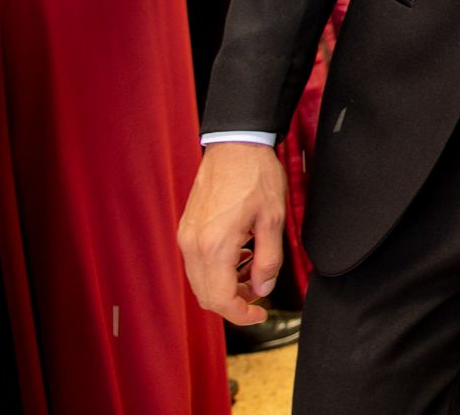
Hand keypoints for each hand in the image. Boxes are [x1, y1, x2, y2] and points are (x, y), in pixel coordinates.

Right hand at [177, 142, 287, 325]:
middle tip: (259, 293)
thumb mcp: (273, 219)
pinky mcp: (186, 229)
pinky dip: (216, 270)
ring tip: (253, 271)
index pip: (220, 299)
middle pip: (206, 296)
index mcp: (214, 246)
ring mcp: (186, 236)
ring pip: (200, 281)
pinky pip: (197, 263)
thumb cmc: (256, 176)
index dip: (241, 315)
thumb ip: (268, 260)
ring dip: (225, 286)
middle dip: (233, 302)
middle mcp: (193, 245)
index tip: (260, 314)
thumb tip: (262, 289)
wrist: (235, 145)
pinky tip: (240, 255)